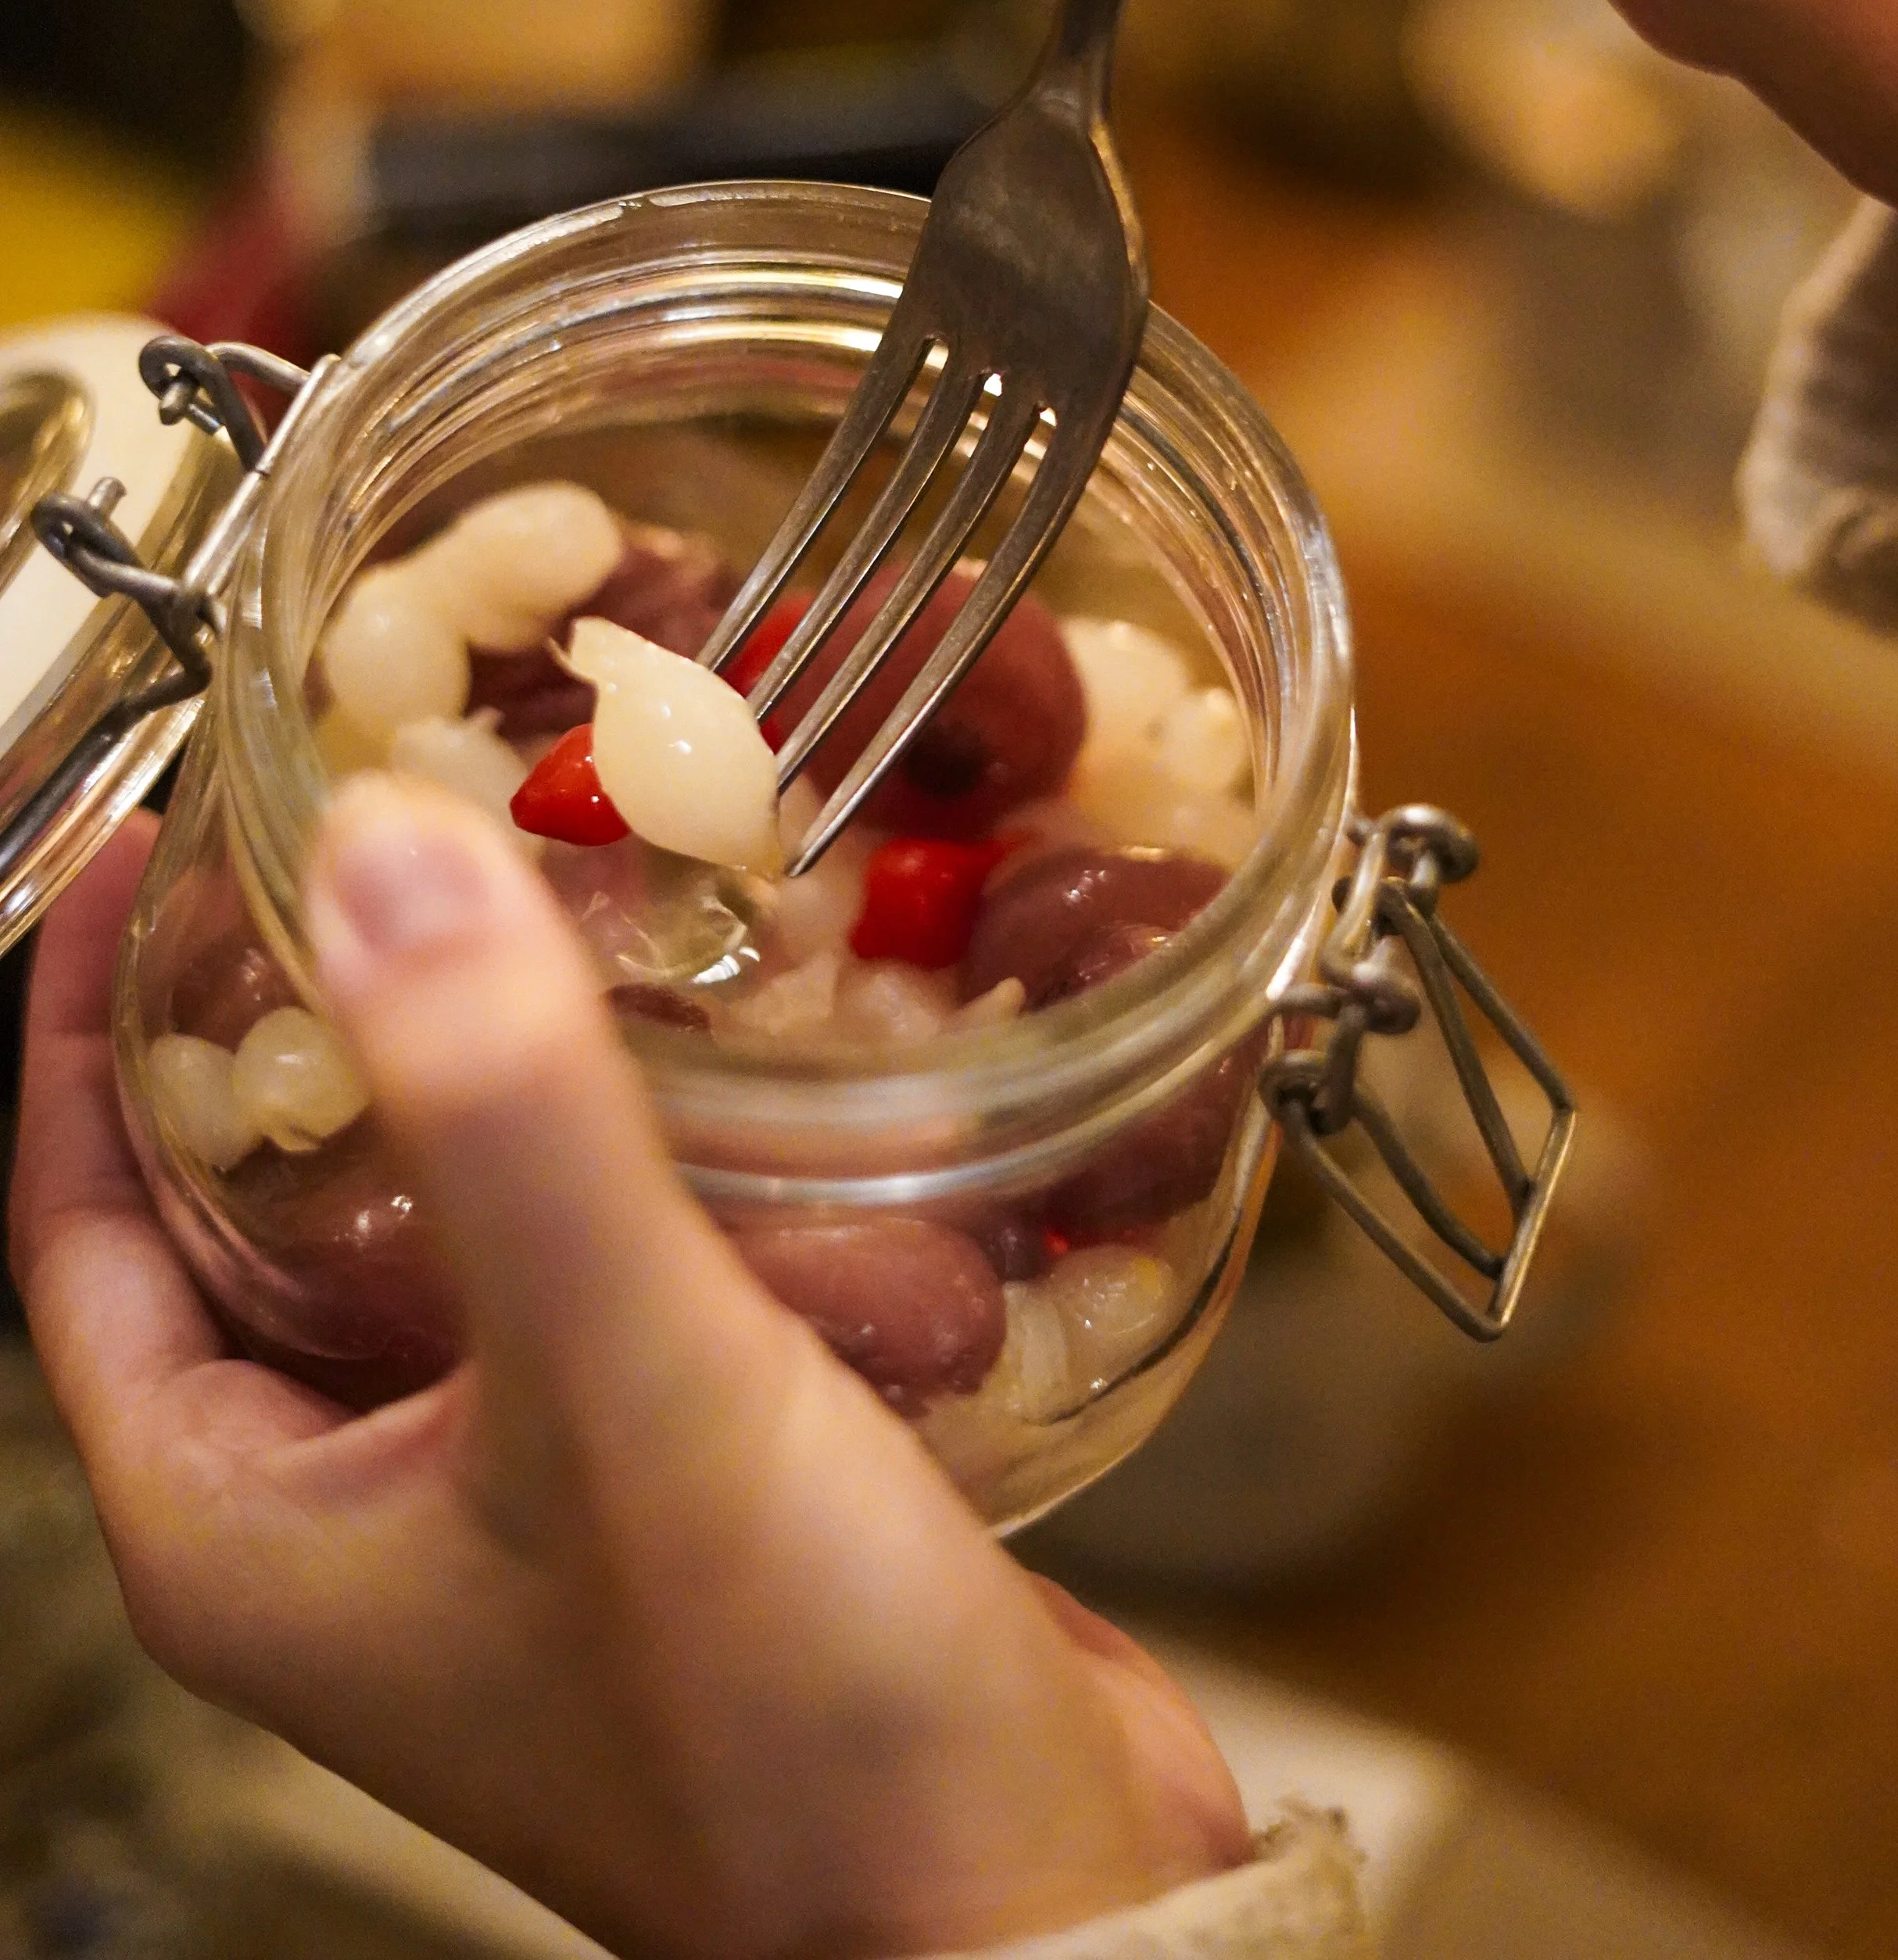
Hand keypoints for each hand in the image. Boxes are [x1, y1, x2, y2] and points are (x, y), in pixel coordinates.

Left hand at [9, 785, 1246, 1959]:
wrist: (1025, 1922)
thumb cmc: (793, 1737)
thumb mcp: (626, 1387)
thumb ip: (504, 1118)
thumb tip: (384, 847)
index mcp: (243, 1524)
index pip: (72, 1221)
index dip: (78, 1020)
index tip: (150, 837)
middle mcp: (351, 1516)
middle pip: (250, 1208)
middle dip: (293, 1019)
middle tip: (370, 825)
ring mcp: (507, 1503)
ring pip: (436, 1228)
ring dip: (472, 1072)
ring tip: (542, 895)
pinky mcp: (661, 1479)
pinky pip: (588, 1267)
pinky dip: (622, 1149)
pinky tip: (715, 1046)